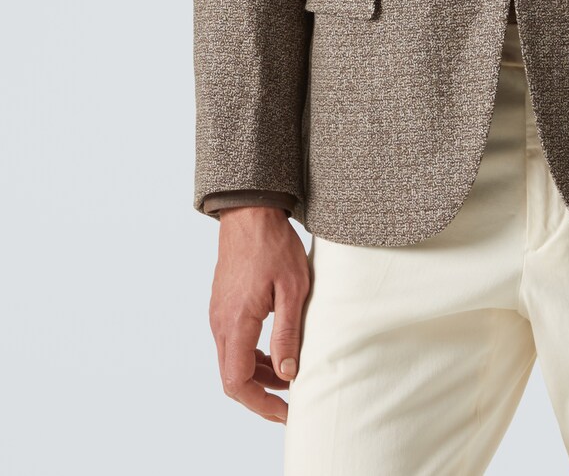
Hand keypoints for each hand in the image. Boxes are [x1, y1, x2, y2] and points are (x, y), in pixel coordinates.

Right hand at [208, 206, 310, 422]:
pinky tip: (276, 352)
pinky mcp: (223, 306)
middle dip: (261, 395)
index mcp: (236, 322)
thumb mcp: (292, 289)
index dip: (259, 404)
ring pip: (233, 360)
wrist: (250, 214)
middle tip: (290, 402)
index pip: (236, 381)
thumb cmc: (274, 246)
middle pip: (232, 376)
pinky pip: (233, 343)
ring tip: (290, 376)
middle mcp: (220, 323)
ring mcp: (219, 314)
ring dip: (258, 375)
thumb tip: (289, 373)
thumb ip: (288, 333)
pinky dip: (252, 355)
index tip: (284, 411)